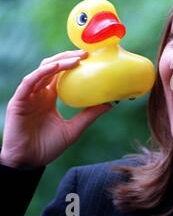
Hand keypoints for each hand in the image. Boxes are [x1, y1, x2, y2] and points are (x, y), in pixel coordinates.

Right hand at [0, 50, 111, 168]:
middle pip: (52, 67)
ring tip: (77, 58)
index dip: (73, 64)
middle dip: (68, 57)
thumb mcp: (74, 129)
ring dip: (59, 62)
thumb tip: (110, 104)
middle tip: (87, 53)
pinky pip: (30, 82)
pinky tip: (57, 67)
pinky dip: (43, 73)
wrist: (28, 162)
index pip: (61, 74)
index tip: (91, 58)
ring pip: (42, 70)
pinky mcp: (19, 101)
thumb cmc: (48, 147)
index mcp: (50, 97)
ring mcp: (28, 96)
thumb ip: (89, 115)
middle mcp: (39, 93)